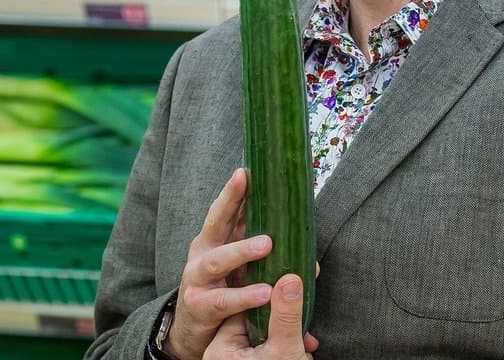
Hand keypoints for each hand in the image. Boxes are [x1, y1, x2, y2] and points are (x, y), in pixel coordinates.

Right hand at [165, 169, 319, 359]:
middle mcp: (201, 253)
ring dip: (242, 250)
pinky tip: (264, 294)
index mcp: (214, 240)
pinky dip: (245, 297)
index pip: (224, 210)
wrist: (191, 332)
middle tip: (248, 187)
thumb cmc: (225, 290)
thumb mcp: (241, 268)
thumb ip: (268, 257)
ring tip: (267, 245)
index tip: (245, 170)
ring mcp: (196, 279)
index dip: (233, 190)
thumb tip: (311, 259)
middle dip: (230, 202)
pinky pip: (223, 300)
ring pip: (217, 260)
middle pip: (214, 222)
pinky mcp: (199, 306)